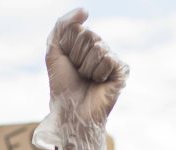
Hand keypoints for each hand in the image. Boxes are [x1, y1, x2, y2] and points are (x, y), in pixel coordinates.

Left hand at [34, 9, 128, 149]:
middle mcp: (99, 50)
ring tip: (88, 80)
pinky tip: (99, 83)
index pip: (79, 30)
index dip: (69, 49)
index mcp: (84, 45)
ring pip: (100, 48)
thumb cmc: (62, 86)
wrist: (72, 112)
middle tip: (79, 74)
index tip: (69, 65)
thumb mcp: (54, 52)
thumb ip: (63, 26)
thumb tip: (85, 10)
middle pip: (90, 37)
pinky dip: (99, 72)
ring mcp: (111, 60)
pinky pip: (110, 58)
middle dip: (79, 57)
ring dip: (88, 67)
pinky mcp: (121, 71)